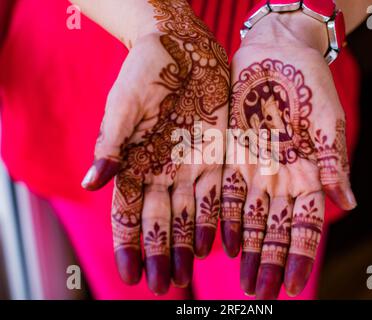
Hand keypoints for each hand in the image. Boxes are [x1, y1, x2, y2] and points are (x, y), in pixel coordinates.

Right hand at [81, 0, 228, 293]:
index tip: (129, 277)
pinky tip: (218, 245)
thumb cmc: (145, 72)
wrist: (183, 49)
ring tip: (188, 275)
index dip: (127, 245)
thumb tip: (89, 183)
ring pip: (189, 215)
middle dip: (161, 255)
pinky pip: (218, 194)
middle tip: (164, 286)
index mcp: (134, 163)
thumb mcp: (124, 106)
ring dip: (187, 245)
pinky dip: (217, 219)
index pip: (127, 213)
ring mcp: (191, 166)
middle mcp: (162, 171)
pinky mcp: (218, 155)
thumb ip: (111, 144)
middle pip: (160, 222)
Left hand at [221, 12, 355, 298]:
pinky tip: (220, 243)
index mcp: (309, 174)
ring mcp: (254, 169)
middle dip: (267, 263)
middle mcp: (280, 178)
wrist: (276, 52)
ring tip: (241, 280)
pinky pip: (224, 193)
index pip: (305, 225)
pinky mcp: (230, 155)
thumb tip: (349, 204)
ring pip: (248, 219)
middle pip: (273, 230)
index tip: (291, 286)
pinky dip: (222, 219)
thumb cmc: (308, 83)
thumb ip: (334, 162)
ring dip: (245, 250)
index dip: (299, 256)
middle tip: (258, 294)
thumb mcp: (325, 121)